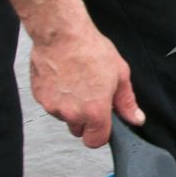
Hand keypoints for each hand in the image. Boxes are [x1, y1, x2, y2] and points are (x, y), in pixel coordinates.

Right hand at [28, 21, 144, 147]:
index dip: (100, 133)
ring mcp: (53, 106)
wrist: (61, 34)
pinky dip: (56, 96)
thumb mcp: (120, 74)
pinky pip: (51, 104)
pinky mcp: (40, 97)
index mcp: (95, 111)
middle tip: (90, 96)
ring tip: (76, 82)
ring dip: (70, 107)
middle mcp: (72, 113)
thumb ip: (127, 102)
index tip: (102, 123)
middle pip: (79, 130)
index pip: (95, 141)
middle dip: (85, 119)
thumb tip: (136, 118)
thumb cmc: (90, 50)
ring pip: (64, 117)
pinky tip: (63, 79)